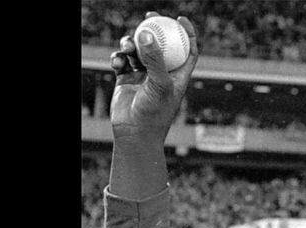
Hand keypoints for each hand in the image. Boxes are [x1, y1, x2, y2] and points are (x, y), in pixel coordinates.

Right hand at [110, 14, 199, 146]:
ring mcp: (143, 75)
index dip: (187, 33)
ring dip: (131, 43)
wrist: (135, 134)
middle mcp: (161, 73)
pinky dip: (118, 57)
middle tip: (149, 16)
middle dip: (154, 28)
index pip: (187, 50)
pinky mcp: (126, 79)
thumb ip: (154, 58)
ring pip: (138, 50)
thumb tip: (147, 33)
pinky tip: (117, 61)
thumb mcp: (160, 84)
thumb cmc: (154, 113)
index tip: (180, 18)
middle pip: (161, 44)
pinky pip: (122, 60)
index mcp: (177, 75)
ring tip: (127, 46)